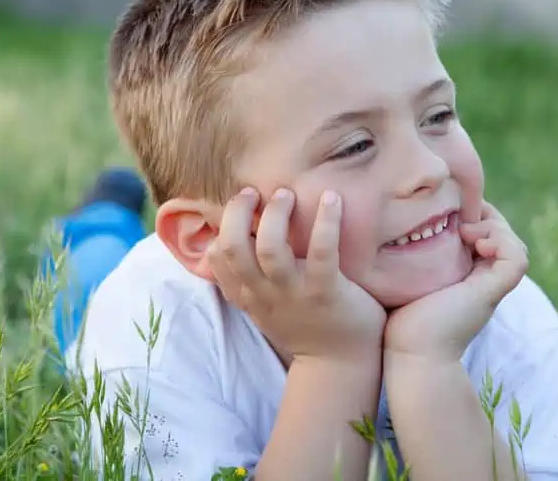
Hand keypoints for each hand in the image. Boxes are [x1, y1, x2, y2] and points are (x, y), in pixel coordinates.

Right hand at [208, 187, 386, 362]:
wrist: (339, 365)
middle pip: (233, 247)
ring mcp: (294, 295)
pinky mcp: (326, 293)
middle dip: (238, 212)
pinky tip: (332, 198)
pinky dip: (327, 221)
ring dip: (276, 213)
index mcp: (248, 295)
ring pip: (270, 248)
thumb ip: (251, 278)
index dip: (223, 225)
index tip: (241, 204)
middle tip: (254, 193)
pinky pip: (323, 252)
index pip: (217, 257)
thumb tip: (237, 239)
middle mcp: (264, 295)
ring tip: (286, 194)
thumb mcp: (266, 306)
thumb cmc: (305, 325)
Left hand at [383, 200, 527, 360]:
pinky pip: (516, 257)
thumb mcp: (404, 276)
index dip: (471, 213)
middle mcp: (482, 279)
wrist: (409, 352)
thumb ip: (409, 254)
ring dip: (492, 226)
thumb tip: (398, 224)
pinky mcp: (493, 291)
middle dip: (483, 215)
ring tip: (464, 229)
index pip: (482, 232)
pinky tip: (472, 241)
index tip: (446, 207)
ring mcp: (491, 286)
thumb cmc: (398, 317)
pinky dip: (500, 241)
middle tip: (458, 214)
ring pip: (514, 244)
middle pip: (502, 235)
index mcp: (464, 274)